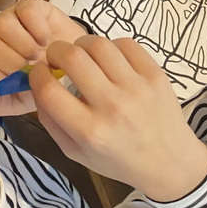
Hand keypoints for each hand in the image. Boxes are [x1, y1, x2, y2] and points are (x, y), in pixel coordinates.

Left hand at [0, 0, 84, 116]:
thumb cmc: (40, 81)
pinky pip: (26, 11)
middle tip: (29, 68)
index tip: (13, 83)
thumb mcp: (17, 101)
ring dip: (25, 45)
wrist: (71, 66)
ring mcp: (9, 16)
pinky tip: (46, 39)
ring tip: (38, 54)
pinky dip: (38, 29)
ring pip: (3, 25)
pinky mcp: (29, 4)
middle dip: (10, 62)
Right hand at [31, 35, 206, 200]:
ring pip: (98, 44)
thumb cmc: (118, 160)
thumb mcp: (76, 153)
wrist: (170, 163)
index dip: (36, 75)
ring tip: (84, 55)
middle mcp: (112, 107)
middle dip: (56, 51)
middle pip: (72, 57)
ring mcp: (136, 88)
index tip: (40, 73)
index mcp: (89, 131)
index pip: (48, 90)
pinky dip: (112, 46)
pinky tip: (110, 60)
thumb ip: (50, 121)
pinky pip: (126, 44)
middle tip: (58, 58)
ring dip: (82, 44)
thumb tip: (37, 84)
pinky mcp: (155, 75)